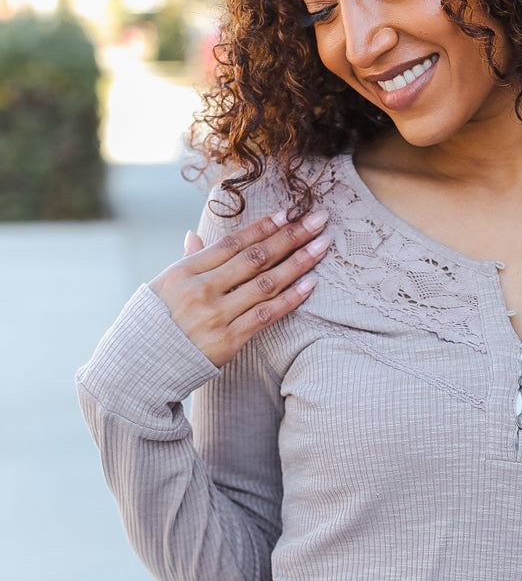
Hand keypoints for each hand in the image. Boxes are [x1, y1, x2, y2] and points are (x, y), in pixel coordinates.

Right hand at [149, 207, 329, 366]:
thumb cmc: (154, 323)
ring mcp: (215, 315)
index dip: (263, 226)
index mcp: (184, 271)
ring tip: (322, 247)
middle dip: (290, 236)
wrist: (140, 366)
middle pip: (254, 257)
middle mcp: (201, 289)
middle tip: (318, 220)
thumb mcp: (164, 287)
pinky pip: (265, 316)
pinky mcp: (227, 341)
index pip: (232, 242)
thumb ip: (187, 261)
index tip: (289, 213)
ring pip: (265, 284)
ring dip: (298, 262)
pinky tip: (310, 284)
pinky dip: (289, 299)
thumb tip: (195, 235)